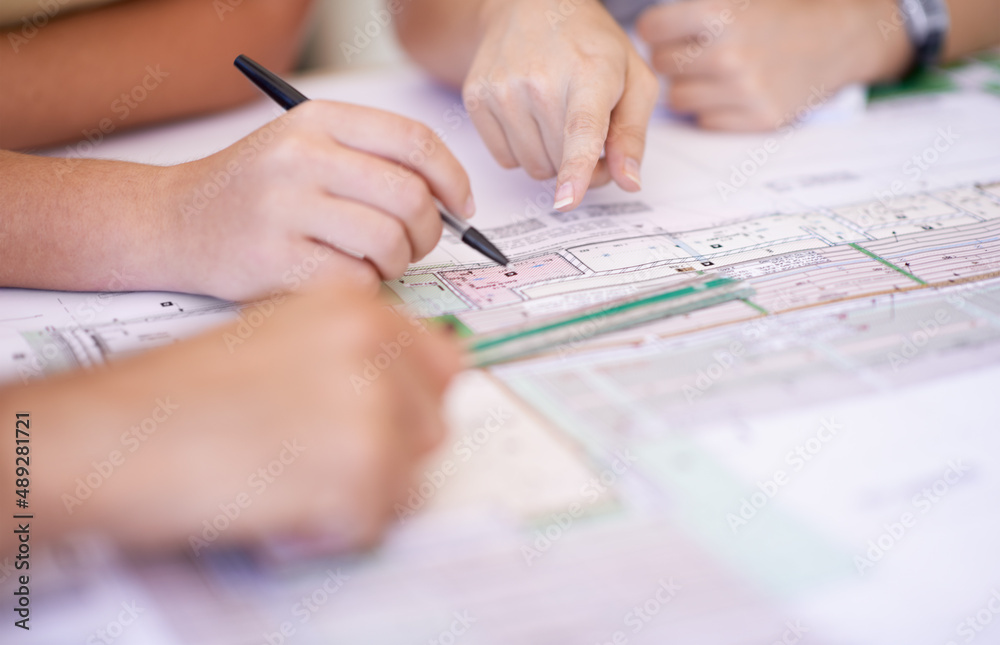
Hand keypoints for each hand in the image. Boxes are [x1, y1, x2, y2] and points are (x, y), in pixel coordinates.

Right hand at [14, 282, 461, 553]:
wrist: (112, 432)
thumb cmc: (178, 393)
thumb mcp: (281, 338)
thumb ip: (352, 356)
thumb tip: (404, 396)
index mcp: (359, 309)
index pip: (443, 364)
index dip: (412, 404)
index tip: (383, 425)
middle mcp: (376, 347)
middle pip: (432, 425)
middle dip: (385, 456)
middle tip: (315, 461)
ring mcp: (371, 406)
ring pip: (407, 478)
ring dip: (355, 495)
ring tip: (287, 483)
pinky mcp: (357, 469)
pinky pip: (373, 522)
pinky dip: (329, 532)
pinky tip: (276, 509)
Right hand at [162, 100, 474, 299]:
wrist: (172, 222)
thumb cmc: (254, 192)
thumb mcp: (306, 148)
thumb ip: (374, 162)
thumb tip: (452, 201)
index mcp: (317, 121)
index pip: (414, 140)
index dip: (452, 178)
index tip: (461, 205)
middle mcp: (301, 157)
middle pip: (410, 196)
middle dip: (428, 230)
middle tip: (416, 244)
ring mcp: (285, 208)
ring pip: (389, 242)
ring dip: (396, 262)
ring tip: (375, 262)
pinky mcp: (274, 260)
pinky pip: (357, 280)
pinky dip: (365, 287)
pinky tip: (344, 278)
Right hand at [464, 0, 657, 210]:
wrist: (530, 5)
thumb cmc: (589, 44)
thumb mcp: (633, 79)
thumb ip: (632, 135)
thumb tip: (628, 181)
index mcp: (589, 73)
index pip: (580, 130)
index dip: (576, 169)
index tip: (567, 200)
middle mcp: (539, 80)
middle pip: (559, 162)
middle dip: (578, 165)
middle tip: (586, 136)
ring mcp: (502, 89)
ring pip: (532, 167)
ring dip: (550, 158)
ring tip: (557, 120)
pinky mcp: (476, 97)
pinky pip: (505, 159)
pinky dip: (521, 149)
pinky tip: (529, 116)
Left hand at [637, 0, 912, 130]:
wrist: (837, 38)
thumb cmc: (779, 13)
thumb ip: (691, 8)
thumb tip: (644, 27)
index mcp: (719, 13)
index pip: (650, 31)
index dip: (657, 30)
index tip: (669, 31)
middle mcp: (729, 53)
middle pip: (661, 65)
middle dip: (673, 57)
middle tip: (698, 51)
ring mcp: (745, 90)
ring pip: (678, 98)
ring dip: (690, 86)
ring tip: (716, 70)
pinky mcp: (759, 118)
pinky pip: (705, 121)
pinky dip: (714, 108)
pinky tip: (735, 91)